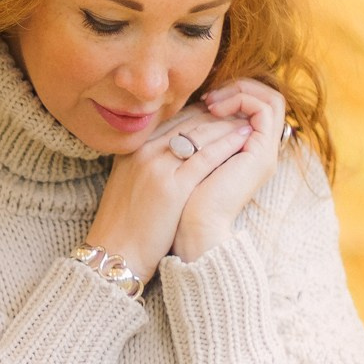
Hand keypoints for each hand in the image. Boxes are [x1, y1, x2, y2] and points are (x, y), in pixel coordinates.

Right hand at [82, 105, 251, 274]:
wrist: (115, 253)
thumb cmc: (125, 225)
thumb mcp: (128, 183)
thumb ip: (146, 163)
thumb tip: (173, 153)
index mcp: (132, 149)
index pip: (172, 119)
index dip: (200, 112)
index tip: (219, 112)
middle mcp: (143, 151)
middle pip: (187, 121)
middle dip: (217, 114)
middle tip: (239, 110)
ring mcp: (156, 166)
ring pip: (200, 133)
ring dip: (227, 124)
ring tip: (248, 119)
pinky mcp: (173, 186)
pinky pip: (207, 156)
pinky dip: (228, 143)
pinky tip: (244, 138)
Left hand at [173, 77, 285, 261]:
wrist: (192, 226)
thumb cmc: (183, 198)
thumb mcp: (189, 156)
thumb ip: (197, 133)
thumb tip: (189, 105)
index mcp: (246, 151)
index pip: (252, 107)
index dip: (231, 93)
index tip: (200, 99)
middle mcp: (259, 150)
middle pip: (267, 99)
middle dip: (238, 87)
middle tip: (208, 96)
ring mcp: (264, 152)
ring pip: (271, 100)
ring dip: (240, 91)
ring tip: (211, 101)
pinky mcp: (263, 153)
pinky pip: (265, 110)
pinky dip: (243, 100)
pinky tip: (215, 108)